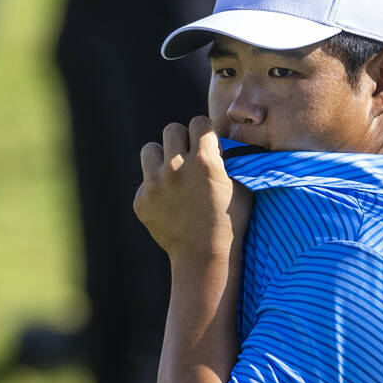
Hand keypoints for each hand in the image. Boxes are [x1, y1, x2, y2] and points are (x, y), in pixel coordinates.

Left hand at [134, 118, 251, 261]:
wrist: (204, 260)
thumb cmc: (230, 223)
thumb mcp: (241, 188)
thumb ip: (230, 161)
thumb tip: (223, 142)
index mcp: (203, 161)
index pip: (198, 122)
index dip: (205, 133)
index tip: (207, 145)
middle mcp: (175, 168)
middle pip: (171, 130)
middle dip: (182, 141)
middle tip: (189, 158)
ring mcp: (154, 185)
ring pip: (150, 150)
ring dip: (162, 158)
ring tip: (174, 175)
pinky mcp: (140, 201)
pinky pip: (145, 181)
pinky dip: (156, 189)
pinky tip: (170, 205)